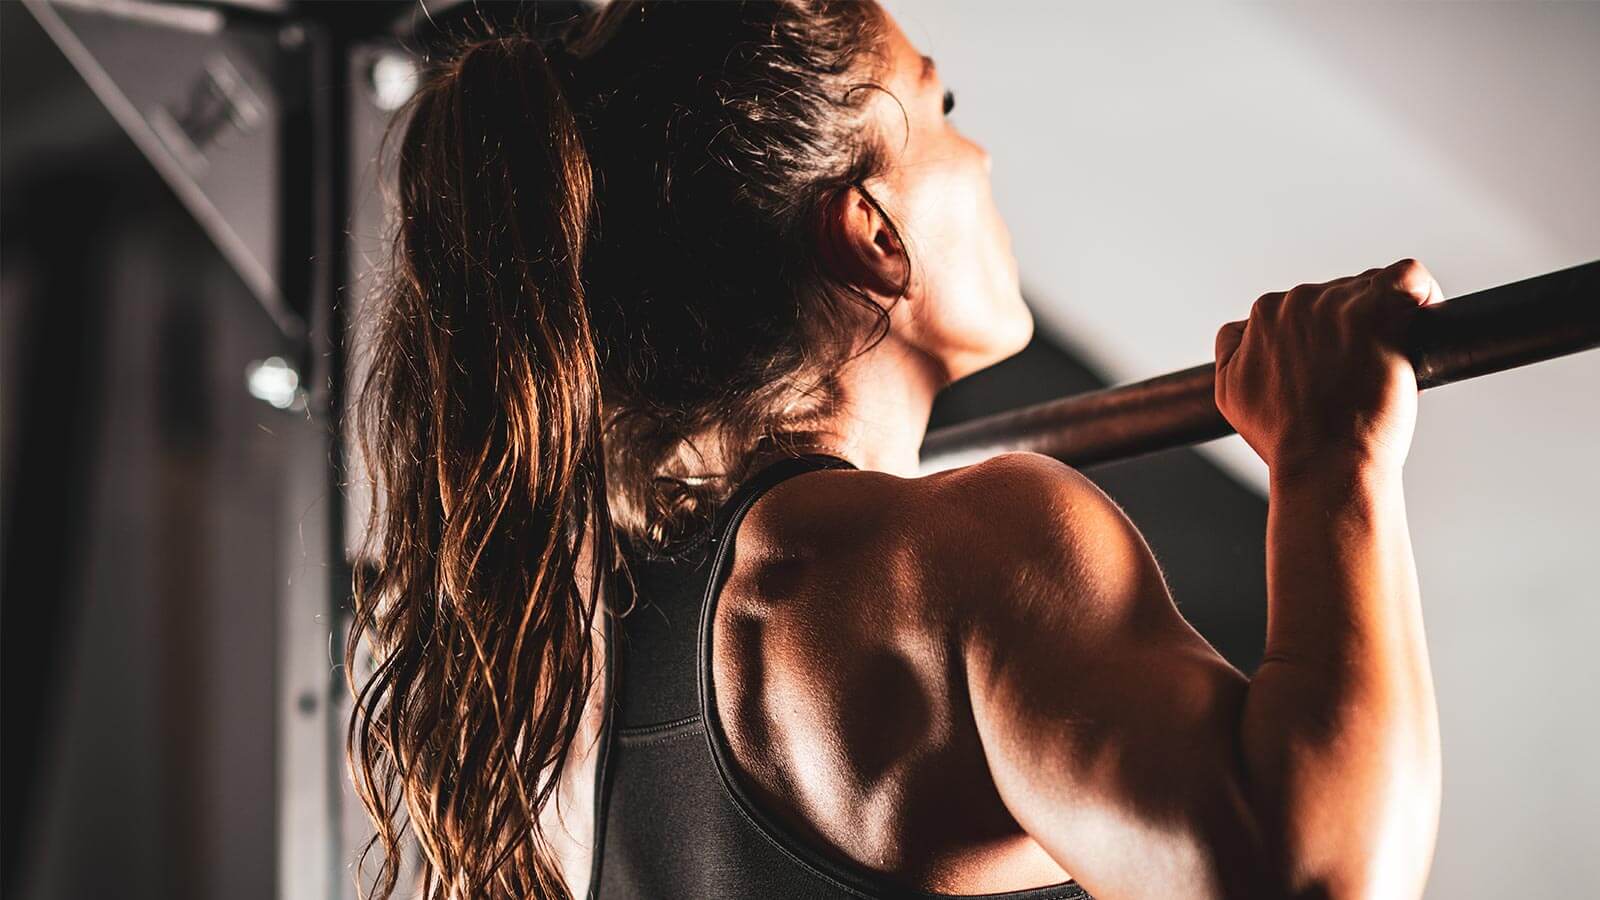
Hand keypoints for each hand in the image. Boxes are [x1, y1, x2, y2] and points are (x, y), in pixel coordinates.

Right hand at [1214, 258, 1442, 479]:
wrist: (1323, 462)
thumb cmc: (1287, 439)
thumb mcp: (1231, 393)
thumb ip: (1232, 351)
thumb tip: (1244, 332)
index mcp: (1262, 315)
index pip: (1303, 306)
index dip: (1326, 335)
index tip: (1337, 366)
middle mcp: (1296, 301)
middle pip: (1339, 295)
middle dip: (1353, 328)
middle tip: (1359, 375)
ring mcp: (1338, 304)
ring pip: (1374, 290)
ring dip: (1385, 321)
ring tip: (1383, 366)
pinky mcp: (1380, 312)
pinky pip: (1408, 278)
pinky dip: (1420, 294)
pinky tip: (1419, 320)